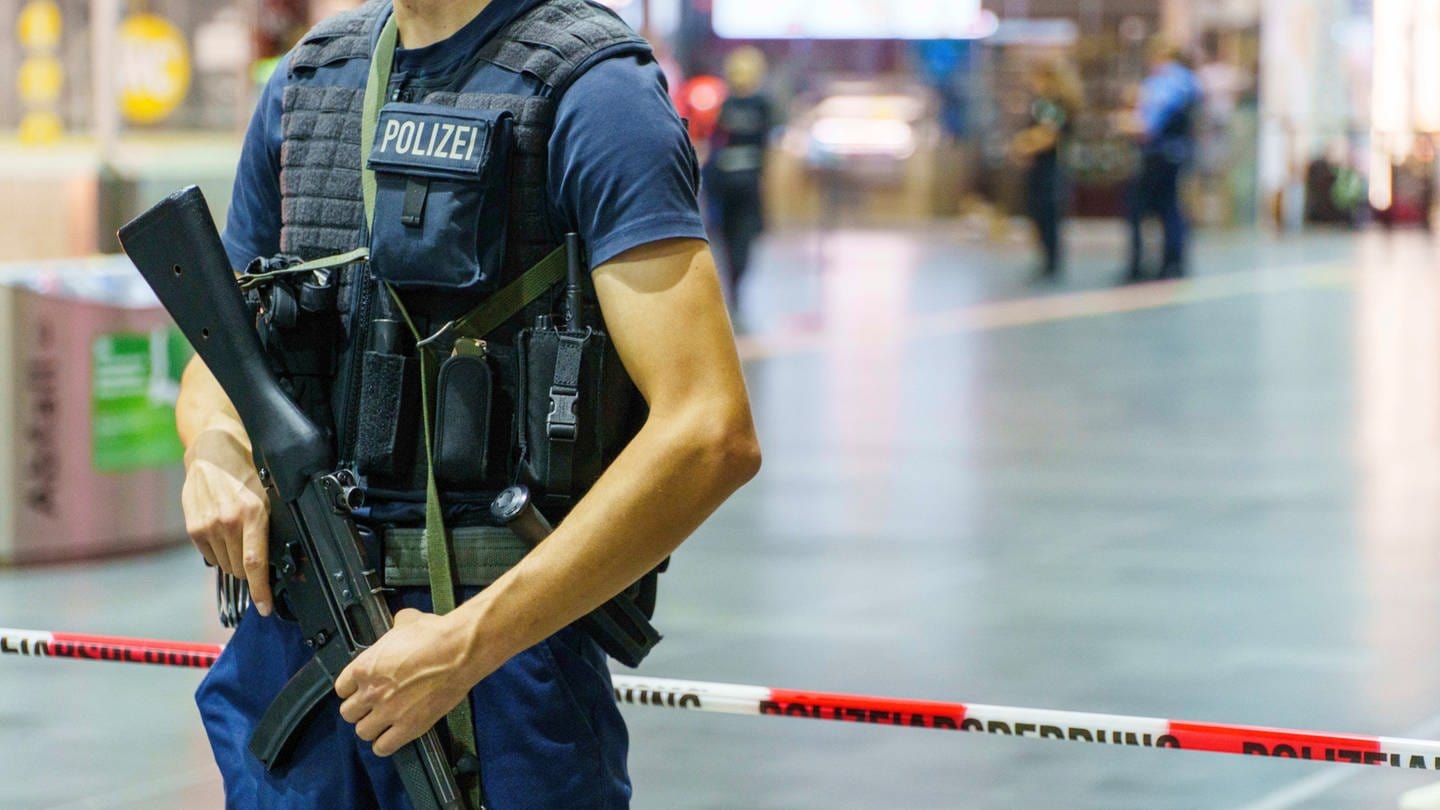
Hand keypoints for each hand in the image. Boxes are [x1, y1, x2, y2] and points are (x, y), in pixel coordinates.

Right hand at [181, 427, 272, 615]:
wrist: (211, 451)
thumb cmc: (247, 470)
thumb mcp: (271, 492)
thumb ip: (274, 524)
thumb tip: (287, 557)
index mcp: (252, 514)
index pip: (256, 564)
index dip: (261, 590)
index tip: (265, 608)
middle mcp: (228, 522)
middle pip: (241, 569)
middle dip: (251, 568)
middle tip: (256, 550)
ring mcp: (208, 526)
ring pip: (226, 564)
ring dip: (235, 558)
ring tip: (239, 534)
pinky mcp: (193, 528)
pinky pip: (210, 556)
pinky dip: (220, 551)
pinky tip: (225, 531)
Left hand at [336, 609, 480, 756]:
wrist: (459, 652)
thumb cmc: (435, 634)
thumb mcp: (407, 621)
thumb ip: (395, 627)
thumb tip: (401, 623)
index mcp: (365, 667)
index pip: (341, 688)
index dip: (352, 689)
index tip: (361, 689)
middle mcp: (371, 692)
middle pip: (348, 713)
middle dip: (360, 710)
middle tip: (373, 706)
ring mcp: (389, 712)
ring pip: (362, 732)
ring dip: (372, 728)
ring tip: (383, 722)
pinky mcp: (408, 727)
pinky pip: (383, 747)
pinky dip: (385, 744)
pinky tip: (393, 736)